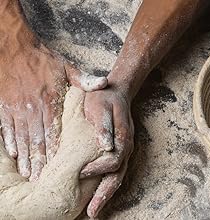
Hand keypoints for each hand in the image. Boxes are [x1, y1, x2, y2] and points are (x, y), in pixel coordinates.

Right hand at [0, 44, 106, 180]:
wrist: (14, 48)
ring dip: (26, 158)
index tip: (57, 168)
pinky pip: (7, 128)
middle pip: (39, 140)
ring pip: (23, 138)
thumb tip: (104, 84)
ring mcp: (17, 109)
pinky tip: (13, 155)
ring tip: (28, 174)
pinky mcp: (4, 107)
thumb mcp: (67, 68)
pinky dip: (10, 143)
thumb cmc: (43, 60)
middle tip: (41, 181)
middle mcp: (34, 109)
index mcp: (51, 102)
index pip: (55, 132)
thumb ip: (85, 80)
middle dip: (40, 161)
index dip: (56, 152)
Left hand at [81, 87, 133, 217]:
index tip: (82, 173)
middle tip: (92, 211)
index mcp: (123, 136)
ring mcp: (125, 149)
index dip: (98, 169)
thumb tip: (105, 145)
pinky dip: (109, 183)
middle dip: (104, 193)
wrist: (115, 92)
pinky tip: (100, 191)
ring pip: (118, 176)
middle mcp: (126, 146)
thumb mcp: (100, 106)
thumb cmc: (104, 98)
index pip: (113, 160)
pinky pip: (117, 170)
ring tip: (95, 208)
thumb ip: (104, 125)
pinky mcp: (121, 149)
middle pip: (118, 175)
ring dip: (107, 193)